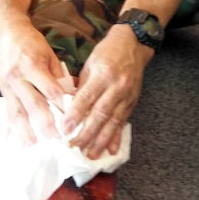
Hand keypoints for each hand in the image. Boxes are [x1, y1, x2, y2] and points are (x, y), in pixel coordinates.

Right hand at [0, 21, 69, 147]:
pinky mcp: (2, 90)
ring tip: (33, 146)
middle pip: (33, 104)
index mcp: (33, 65)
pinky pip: (7, 111)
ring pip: (17, 112)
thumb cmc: (31, 41)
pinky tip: (13, 140)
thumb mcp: (49, 53)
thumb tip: (72, 94)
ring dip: (25, 131)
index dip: (61, 105)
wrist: (5, 33)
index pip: (50, 90)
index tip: (71, 120)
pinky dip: (10, 127)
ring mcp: (8, 85)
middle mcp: (18, 77)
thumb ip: (58, 74)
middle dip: (45, 124)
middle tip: (57, 139)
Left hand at [61, 24, 153, 159]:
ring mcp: (127, 95)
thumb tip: (68, 107)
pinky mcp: (133, 102)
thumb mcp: (90, 63)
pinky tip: (111, 150)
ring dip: (101, 141)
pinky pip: (124, 122)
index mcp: (102, 74)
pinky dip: (117, 137)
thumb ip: (81, 86)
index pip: (87, 98)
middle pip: (100, 114)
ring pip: (113, 122)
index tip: (65, 129)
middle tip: (75, 147)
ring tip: (91, 155)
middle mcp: (116, 86)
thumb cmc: (107, 52)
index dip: (75, 115)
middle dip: (87, 134)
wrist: (133, 44)